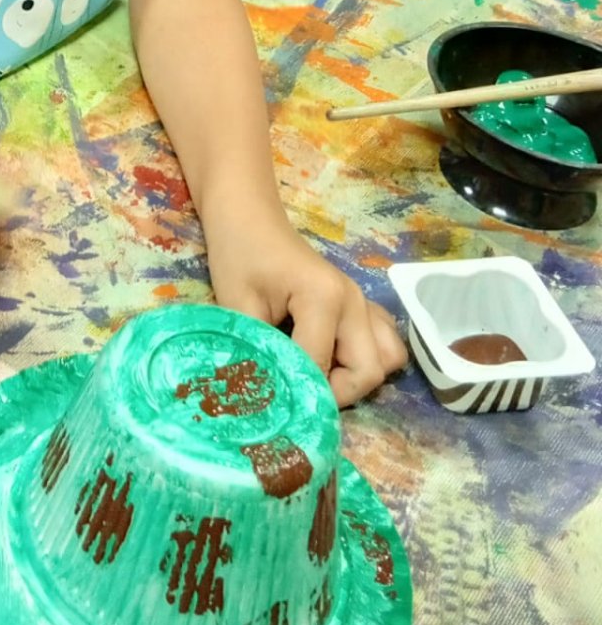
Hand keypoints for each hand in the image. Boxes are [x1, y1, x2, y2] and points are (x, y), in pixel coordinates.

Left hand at [205, 215, 406, 406]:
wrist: (249, 219)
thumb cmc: (240, 256)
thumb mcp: (237, 305)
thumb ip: (255, 350)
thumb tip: (264, 396)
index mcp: (324, 298)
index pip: (320, 366)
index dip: (298, 392)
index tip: (273, 405)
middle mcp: (354, 302)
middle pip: (368, 372)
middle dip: (336, 393)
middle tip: (298, 392)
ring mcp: (363, 302)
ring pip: (387, 360)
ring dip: (356, 377)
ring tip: (319, 374)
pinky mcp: (361, 305)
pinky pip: (384, 342)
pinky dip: (365, 359)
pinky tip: (332, 357)